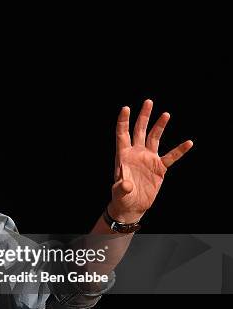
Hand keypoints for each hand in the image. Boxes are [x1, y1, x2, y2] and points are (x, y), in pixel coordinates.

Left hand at [109, 99, 192, 222]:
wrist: (133, 206)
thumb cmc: (122, 198)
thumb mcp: (119, 193)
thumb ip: (121, 187)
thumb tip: (125, 184)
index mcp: (123, 155)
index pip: (122, 134)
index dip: (123, 121)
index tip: (126, 108)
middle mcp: (136, 153)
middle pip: (139, 130)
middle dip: (143, 116)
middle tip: (148, 102)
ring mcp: (148, 159)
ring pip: (154, 138)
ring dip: (159, 126)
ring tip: (165, 114)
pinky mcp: (159, 168)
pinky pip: (171, 157)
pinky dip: (179, 151)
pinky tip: (188, 143)